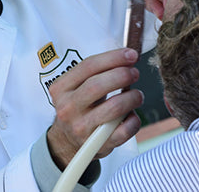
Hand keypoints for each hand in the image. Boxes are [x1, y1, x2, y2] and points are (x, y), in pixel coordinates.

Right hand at [46, 48, 142, 169]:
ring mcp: (81, 128)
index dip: (113, 58)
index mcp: (61, 88)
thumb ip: (97, 72)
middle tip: (135, 73)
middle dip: (122, 75)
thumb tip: (128, 57)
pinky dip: (134, 121)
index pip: (88, 66)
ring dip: (131, 97)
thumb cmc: (80, 106)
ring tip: (137, 95)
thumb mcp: (77, 87)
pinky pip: (123, 131)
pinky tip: (133, 115)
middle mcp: (68, 108)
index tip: (131, 54)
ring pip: (113, 107)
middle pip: (98, 85)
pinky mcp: (97, 144)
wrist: (67, 140)